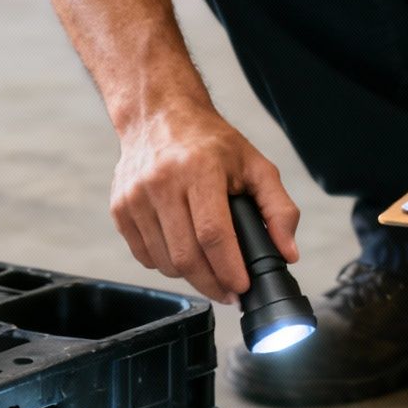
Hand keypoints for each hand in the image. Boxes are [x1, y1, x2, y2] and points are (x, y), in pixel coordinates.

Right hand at [111, 103, 299, 302]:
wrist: (158, 115)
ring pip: (164, 261)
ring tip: (209, 271)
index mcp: (199, 168)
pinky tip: (183, 254)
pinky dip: (166, 264)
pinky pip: (144, 256)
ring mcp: (136, 196)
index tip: (241, 287)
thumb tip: (287, 252)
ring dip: (190, 277)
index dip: (228, 269)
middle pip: (186, 255)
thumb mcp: (255, 165)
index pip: (213, 234)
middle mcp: (162, 182)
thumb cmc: (209, 142)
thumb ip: (279, 208)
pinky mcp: (120, 208)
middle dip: (212, 284)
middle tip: (229, 292)